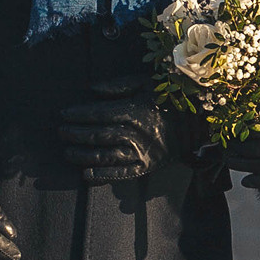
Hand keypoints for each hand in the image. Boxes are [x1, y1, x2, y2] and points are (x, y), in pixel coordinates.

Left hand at [58, 75, 203, 182]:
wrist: (199, 124)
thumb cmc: (170, 99)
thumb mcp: (146, 84)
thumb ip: (118, 85)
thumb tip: (91, 88)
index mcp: (135, 111)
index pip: (99, 113)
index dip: (79, 115)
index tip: (63, 115)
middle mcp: (136, 133)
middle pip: (98, 134)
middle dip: (75, 134)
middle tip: (60, 132)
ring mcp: (141, 152)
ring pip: (105, 155)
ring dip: (82, 154)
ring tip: (67, 152)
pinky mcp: (147, 166)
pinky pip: (121, 173)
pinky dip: (103, 175)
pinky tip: (86, 175)